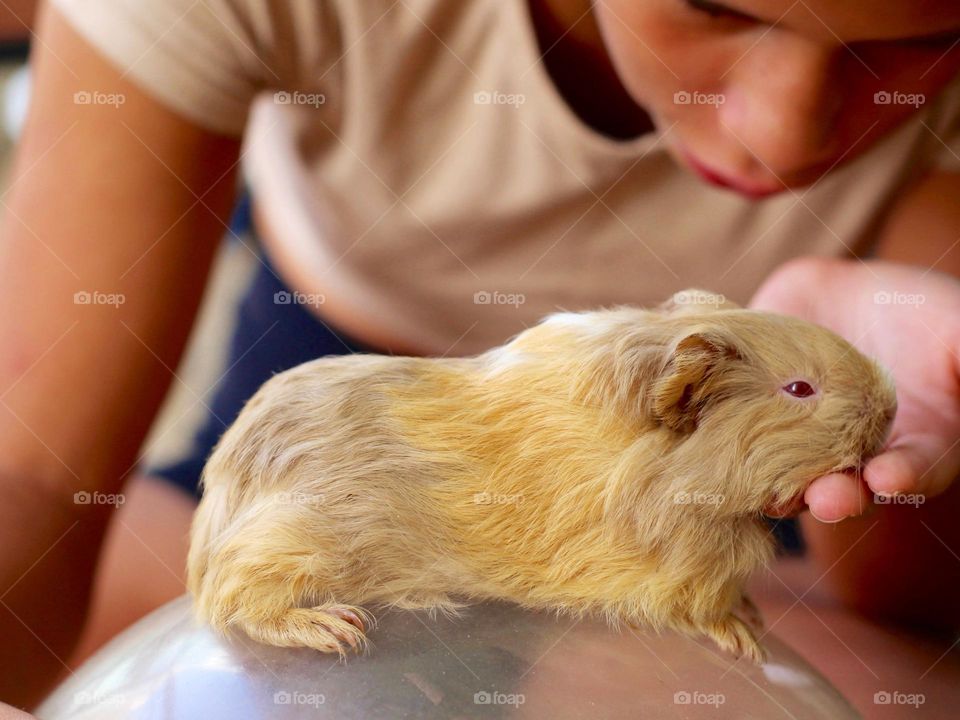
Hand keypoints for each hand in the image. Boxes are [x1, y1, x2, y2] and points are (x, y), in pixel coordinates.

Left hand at [750, 256, 959, 521]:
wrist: (842, 293)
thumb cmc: (915, 311)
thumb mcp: (956, 327)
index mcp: (913, 444)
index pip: (916, 469)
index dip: (906, 476)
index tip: (890, 477)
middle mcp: (854, 456)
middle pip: (846, 486)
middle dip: (835, 495)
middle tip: (824, 499)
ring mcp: (799, 443)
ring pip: (788, 475)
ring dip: (778, 487)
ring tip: (770, 492)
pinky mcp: (753, 421)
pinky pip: (737, 436)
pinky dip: (724, 442)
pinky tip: (713, 447)